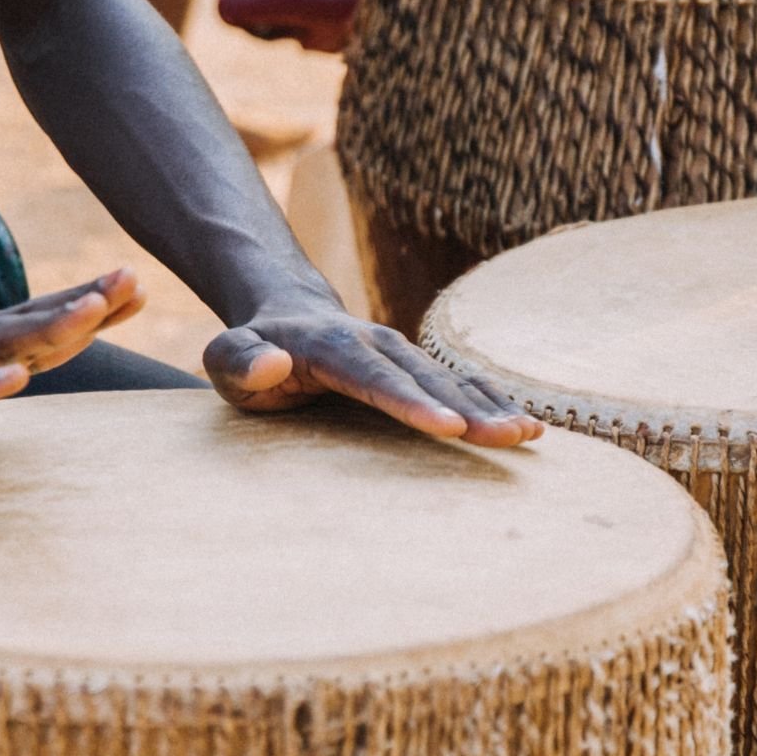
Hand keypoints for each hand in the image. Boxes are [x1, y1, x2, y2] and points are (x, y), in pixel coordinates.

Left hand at [203, 298, 544, 447]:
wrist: (290, 317)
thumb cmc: (254, 353)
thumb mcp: (226, 357)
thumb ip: (239, 360)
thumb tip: (272, 364)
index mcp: (332, 347)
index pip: (373, 378)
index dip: (411, 402)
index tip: (446, 426)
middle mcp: (378, 344)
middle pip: (427, 380)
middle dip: (469, 410)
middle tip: (507, 439)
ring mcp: (405, 354)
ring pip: (452, 380)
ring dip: (492, 407)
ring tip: (528, 435)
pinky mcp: (421, 368)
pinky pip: (462, 384)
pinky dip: (494, 402)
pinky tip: (529, 426)